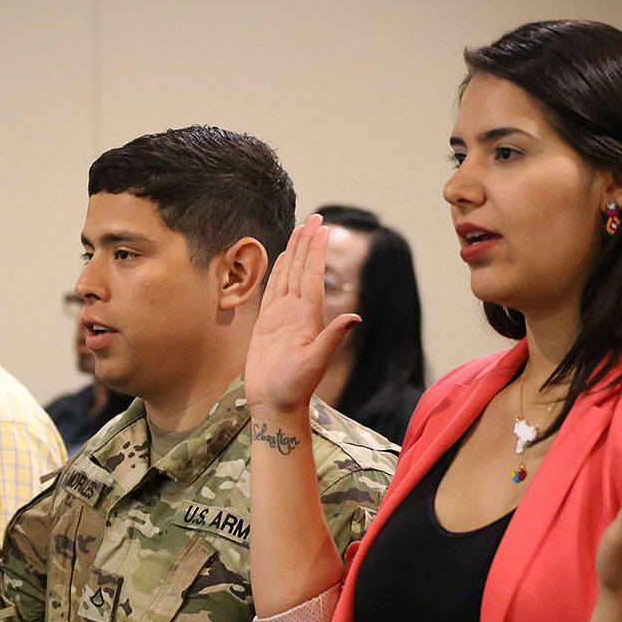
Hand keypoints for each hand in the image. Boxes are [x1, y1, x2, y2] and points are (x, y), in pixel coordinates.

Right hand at [244, 215, 358, 416]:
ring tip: (299, 230)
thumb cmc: (293, 388)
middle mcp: (298, 312)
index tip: (322, 226)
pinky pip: (273, 291)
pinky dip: (278, 273)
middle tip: (313, 217)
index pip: (313, 275)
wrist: (275, 405)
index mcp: (309, 317)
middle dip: (308, 243)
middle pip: (303, 269)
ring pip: (289, 276)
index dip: (317, 251)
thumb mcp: (314, 364)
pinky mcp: (267, 325)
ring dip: (294, 253)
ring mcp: (282, 317)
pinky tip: (281, 260)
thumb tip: (354, 317)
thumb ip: (332, 339)